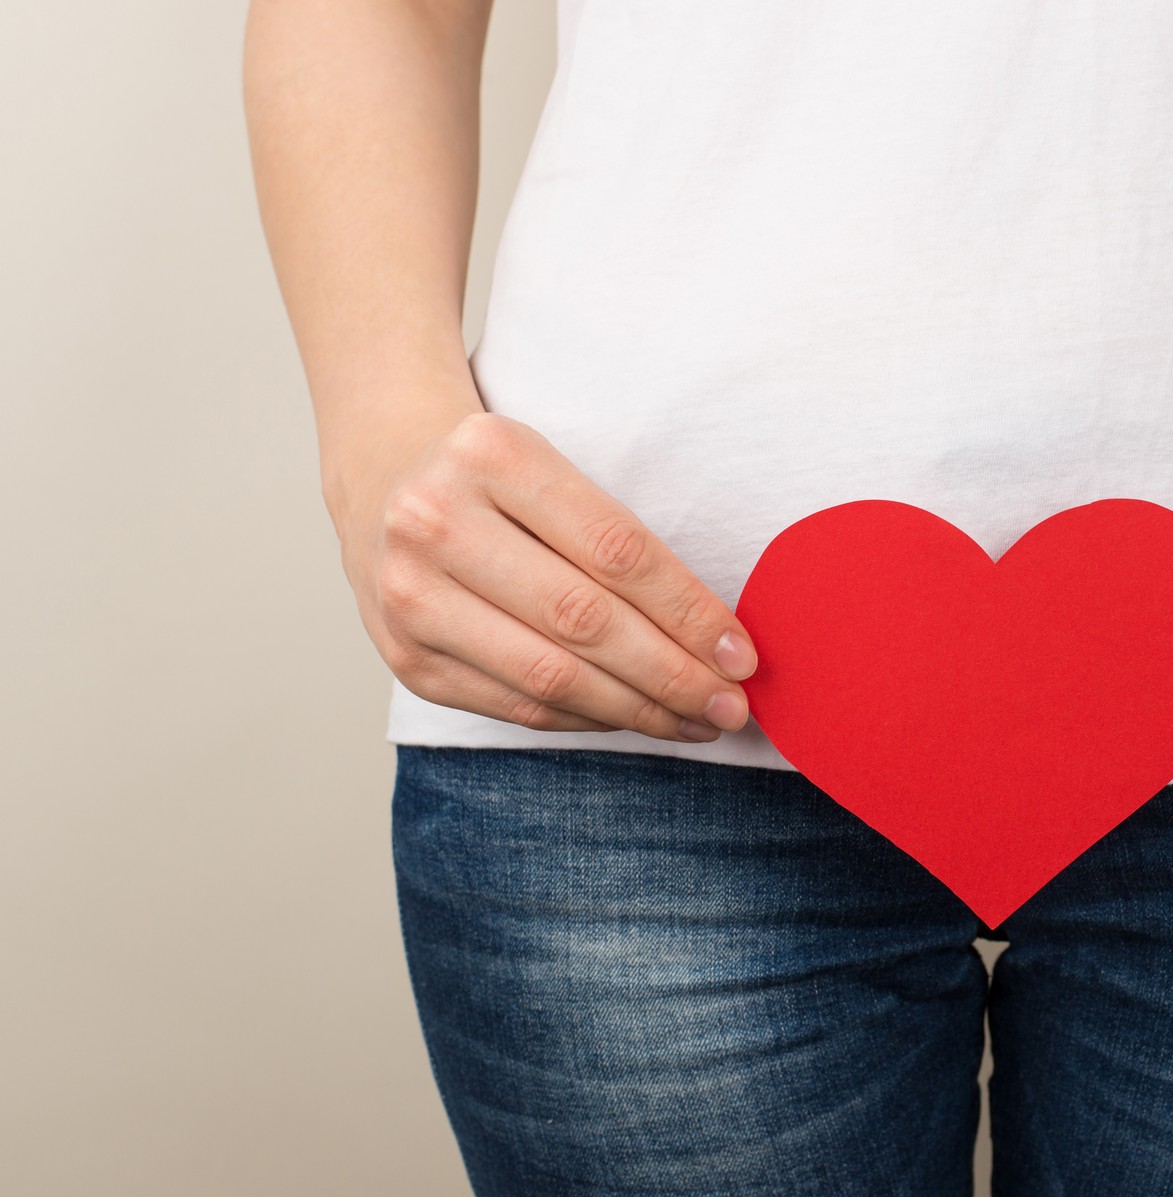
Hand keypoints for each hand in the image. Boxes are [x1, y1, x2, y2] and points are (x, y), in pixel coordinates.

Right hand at [336, 411, 756, 740]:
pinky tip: (635, 717)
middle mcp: (435, 522)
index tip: (741, 654)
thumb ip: (621, 542)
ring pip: (550, 676)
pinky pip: (518, 705)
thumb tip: (718, 638)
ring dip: (638, 709)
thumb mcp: (553, 469)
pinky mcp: (406, 660)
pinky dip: (589, 718)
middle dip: (673, 674)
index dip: (688, 611)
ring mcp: (410, 596)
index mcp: (490, 455)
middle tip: (731, 704)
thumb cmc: (500, 481)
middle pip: (584, 620)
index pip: (615, 550)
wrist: (385, 481)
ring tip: (696, 720)